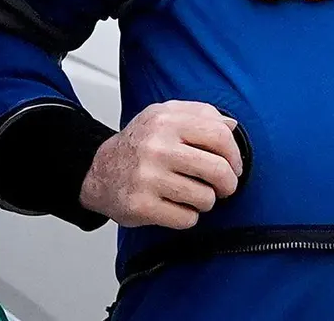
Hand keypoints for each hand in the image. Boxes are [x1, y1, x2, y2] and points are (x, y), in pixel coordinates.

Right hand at [78, 100, 241, 229]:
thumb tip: (232, 126)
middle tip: (223, 187)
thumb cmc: (138, 144)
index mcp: (166, 121)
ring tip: (191, 194)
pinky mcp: (141, 205)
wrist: (98, 171)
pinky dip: (187, 216)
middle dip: (228, 184)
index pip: (219, 135)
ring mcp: (148, 177)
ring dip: (205, 201)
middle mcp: (156, 147)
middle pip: (218, 170)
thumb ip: (200, 114)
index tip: (234, 166)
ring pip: (205, 198)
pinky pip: (186, 218)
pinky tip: (175, 206)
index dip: (235, 155)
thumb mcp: (164, 116)